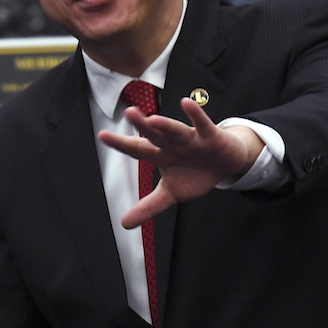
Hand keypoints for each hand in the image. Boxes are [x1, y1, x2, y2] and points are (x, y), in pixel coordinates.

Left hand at [98, 97, 263, 228]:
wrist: (226, 165)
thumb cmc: (195, 174)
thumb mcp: (171, 193)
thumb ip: (148, 207)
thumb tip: (124, 224)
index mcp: (160, 155)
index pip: (137, 149)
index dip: (121, 143)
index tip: (102, 135)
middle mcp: (172, 144)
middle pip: (154, 135)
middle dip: (141, 126)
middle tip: (129, 113)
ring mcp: (190, 139)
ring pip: (176, 130)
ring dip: (166, 125)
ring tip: (152, 119)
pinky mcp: (210, 136)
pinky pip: (203, 124)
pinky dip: (196, 115)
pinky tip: (186, 104)